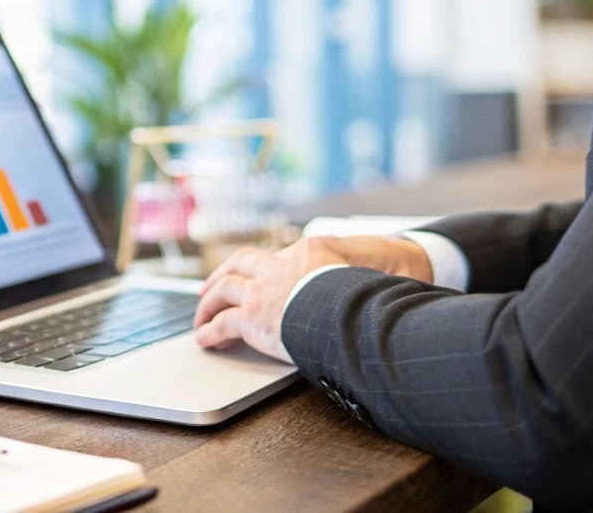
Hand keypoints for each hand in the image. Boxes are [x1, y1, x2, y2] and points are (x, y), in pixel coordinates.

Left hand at [192, 235, 434, 363]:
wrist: (352, 309)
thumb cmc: (366, 297)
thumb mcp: (365, 276)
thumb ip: (359, 277)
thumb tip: (390, 277)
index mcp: (306, 253)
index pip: (276, 256)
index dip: (260, 267)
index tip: (252, 274)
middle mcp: (278, 266)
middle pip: (240, 262)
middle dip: (222, 273)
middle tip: (210, 286)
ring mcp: (262, 290)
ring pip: (224, 289)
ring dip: (209, 303)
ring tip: (201, 316)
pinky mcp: (252, 315)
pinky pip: (222, 322)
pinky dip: (210, 331)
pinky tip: (204, 339)